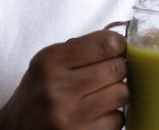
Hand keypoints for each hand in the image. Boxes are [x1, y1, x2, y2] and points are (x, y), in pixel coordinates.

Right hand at [0, 30, 127, 129]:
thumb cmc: (37, 94)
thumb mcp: (48, 63)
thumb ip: (81, 48)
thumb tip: (121, 40)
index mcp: (48, 62)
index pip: (105, 44)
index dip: (119, 45)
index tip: (118, 49)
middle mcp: (56, 89)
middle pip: (117, 68)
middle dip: (118, 69)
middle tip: (108, 73)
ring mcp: (69, 116)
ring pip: (121, 93)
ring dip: (116, 93)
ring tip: (99, 95)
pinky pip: (118, 119)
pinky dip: (112, 116)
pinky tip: (94, 115)